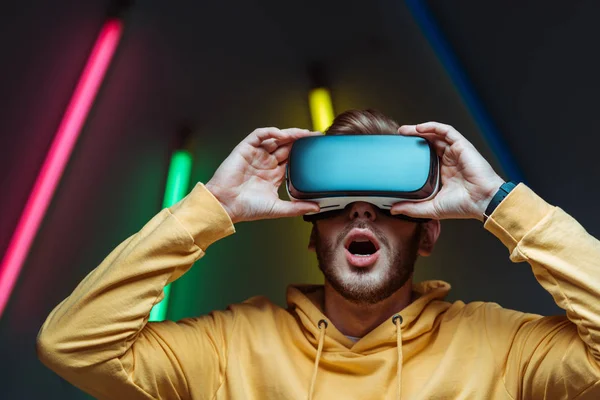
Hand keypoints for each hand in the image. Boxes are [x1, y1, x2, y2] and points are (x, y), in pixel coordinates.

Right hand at [205, 127, 320, 223]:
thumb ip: (297, 207)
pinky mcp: (246, 149)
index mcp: (274, 175)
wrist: (226, 206)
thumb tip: (316, 208)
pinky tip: (282, 134)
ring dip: (289, 134)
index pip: (292, 159)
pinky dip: (271, 132)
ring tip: (303, 133)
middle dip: (300, 140)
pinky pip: (259, 135)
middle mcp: (266, 163)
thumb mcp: (278, 208)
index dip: (304, 153)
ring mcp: (256, 155)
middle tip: (315, 136)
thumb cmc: (246, 208)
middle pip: (286, 146)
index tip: (318, 149)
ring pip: (276, 138)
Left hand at [391, 122, 505, 220]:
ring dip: (419, 130)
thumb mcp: (431, 208)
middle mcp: (448, 161)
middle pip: (427, 144)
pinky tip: (419, 128)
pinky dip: (433, 127)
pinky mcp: (462, 145)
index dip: (411, 153)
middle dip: (412, 139)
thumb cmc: (463, 206)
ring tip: (404, 131)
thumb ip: (412, 208)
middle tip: (398, 138)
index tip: (396, 153)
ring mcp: (455, 152)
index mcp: (442, 173)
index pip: (424, 158)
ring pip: (435, 135)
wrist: (482, 202)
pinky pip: (446, 131)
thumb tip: (393, 209)